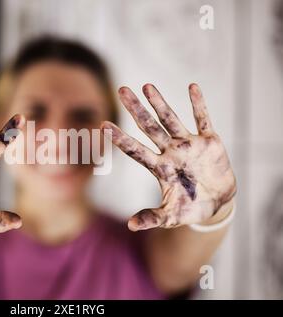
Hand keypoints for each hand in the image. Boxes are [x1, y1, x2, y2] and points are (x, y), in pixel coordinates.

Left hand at [102, 83, 235, 230]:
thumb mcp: (171, 216)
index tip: (103, 125)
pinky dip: (199, 104)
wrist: (217, 204)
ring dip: (160, 103)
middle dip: (136, 109)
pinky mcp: (209, 142)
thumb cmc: (190, 209)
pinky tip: (192, 87)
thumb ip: (152, 218)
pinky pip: (203, 119)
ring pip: (171, 119)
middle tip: (121, 90)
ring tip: (146, 85)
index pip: (135, 150)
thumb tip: (130, 225)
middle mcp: (170, 152)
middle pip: (149, 127)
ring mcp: (188, 145)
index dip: (120, 138)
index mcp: (159, 168)